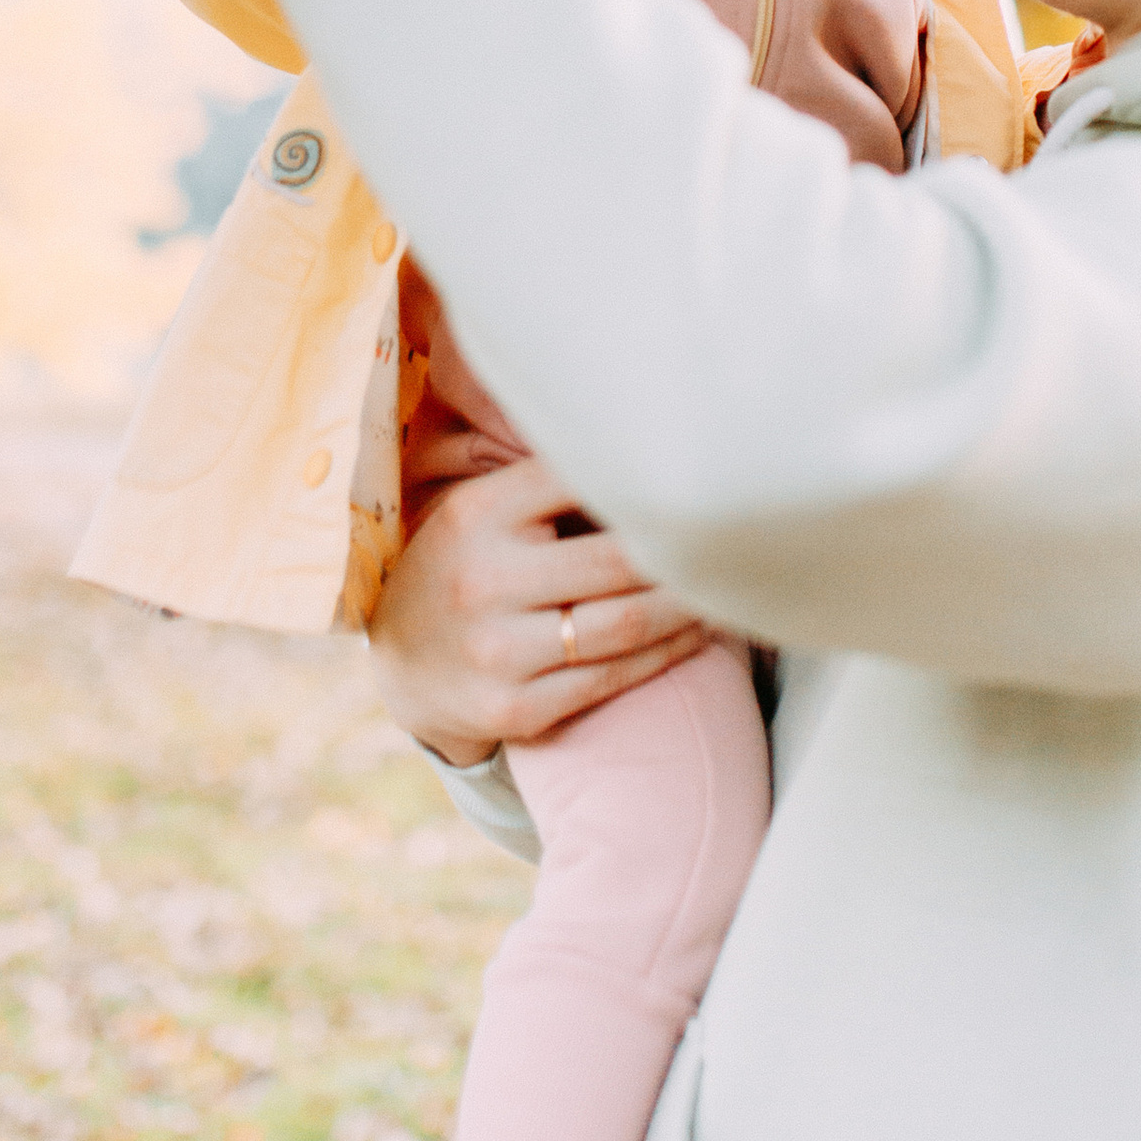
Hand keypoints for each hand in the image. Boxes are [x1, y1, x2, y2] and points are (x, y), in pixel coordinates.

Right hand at [367, 455, 714, 764]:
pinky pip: (612, 676)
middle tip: (738, 533)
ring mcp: (496, 650)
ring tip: (728, 583)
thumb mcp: (479, 510)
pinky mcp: (514, 706)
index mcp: (476, 514)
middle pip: (619, 559)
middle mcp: (483, 579)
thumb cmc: (464, 567)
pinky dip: (668, 652)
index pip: (578, 477)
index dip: (646, 475)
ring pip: (626, 623)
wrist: (403, 667)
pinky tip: (697, 630)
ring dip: (691, 604)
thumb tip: (647, 434)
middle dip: (685, 549)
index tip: (701, 467)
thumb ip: (546, 480)